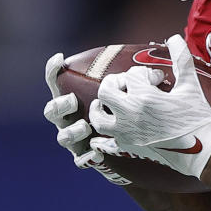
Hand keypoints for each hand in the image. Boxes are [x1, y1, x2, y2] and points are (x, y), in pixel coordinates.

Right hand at [43, 52, 130, 185]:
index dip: (53, 71)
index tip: (59, 58)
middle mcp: (70, 118)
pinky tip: (96, 154)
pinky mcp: (86, 158)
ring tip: (86, 127)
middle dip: (59, 105)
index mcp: (76, 98)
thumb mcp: (128, 91)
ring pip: (63, 136)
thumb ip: (129, 75)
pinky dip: (86, 157)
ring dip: (71, 131)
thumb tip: (158, 50)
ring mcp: (76, 139)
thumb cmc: (131, 110)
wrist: (136, 145)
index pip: (58, 83)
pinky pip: (80, 160)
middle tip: (73, 101)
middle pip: (52, 111)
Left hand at [89, 34, 210, 177]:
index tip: (161, 81)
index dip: (147, 74)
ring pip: (98, 118)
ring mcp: (127, 133)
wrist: (202, 151)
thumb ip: (182, 58)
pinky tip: (107, 134)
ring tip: (109, 104)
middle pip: (106, 90)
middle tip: (130, 85)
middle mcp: (130, 115)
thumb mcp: (191, 85)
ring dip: (101, 108)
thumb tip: (174, 37)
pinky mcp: (129, 148)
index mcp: (144, 98)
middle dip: (116, 82)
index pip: (133, 75)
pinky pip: (106, 144)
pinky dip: (103, 138)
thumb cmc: (198, 117)